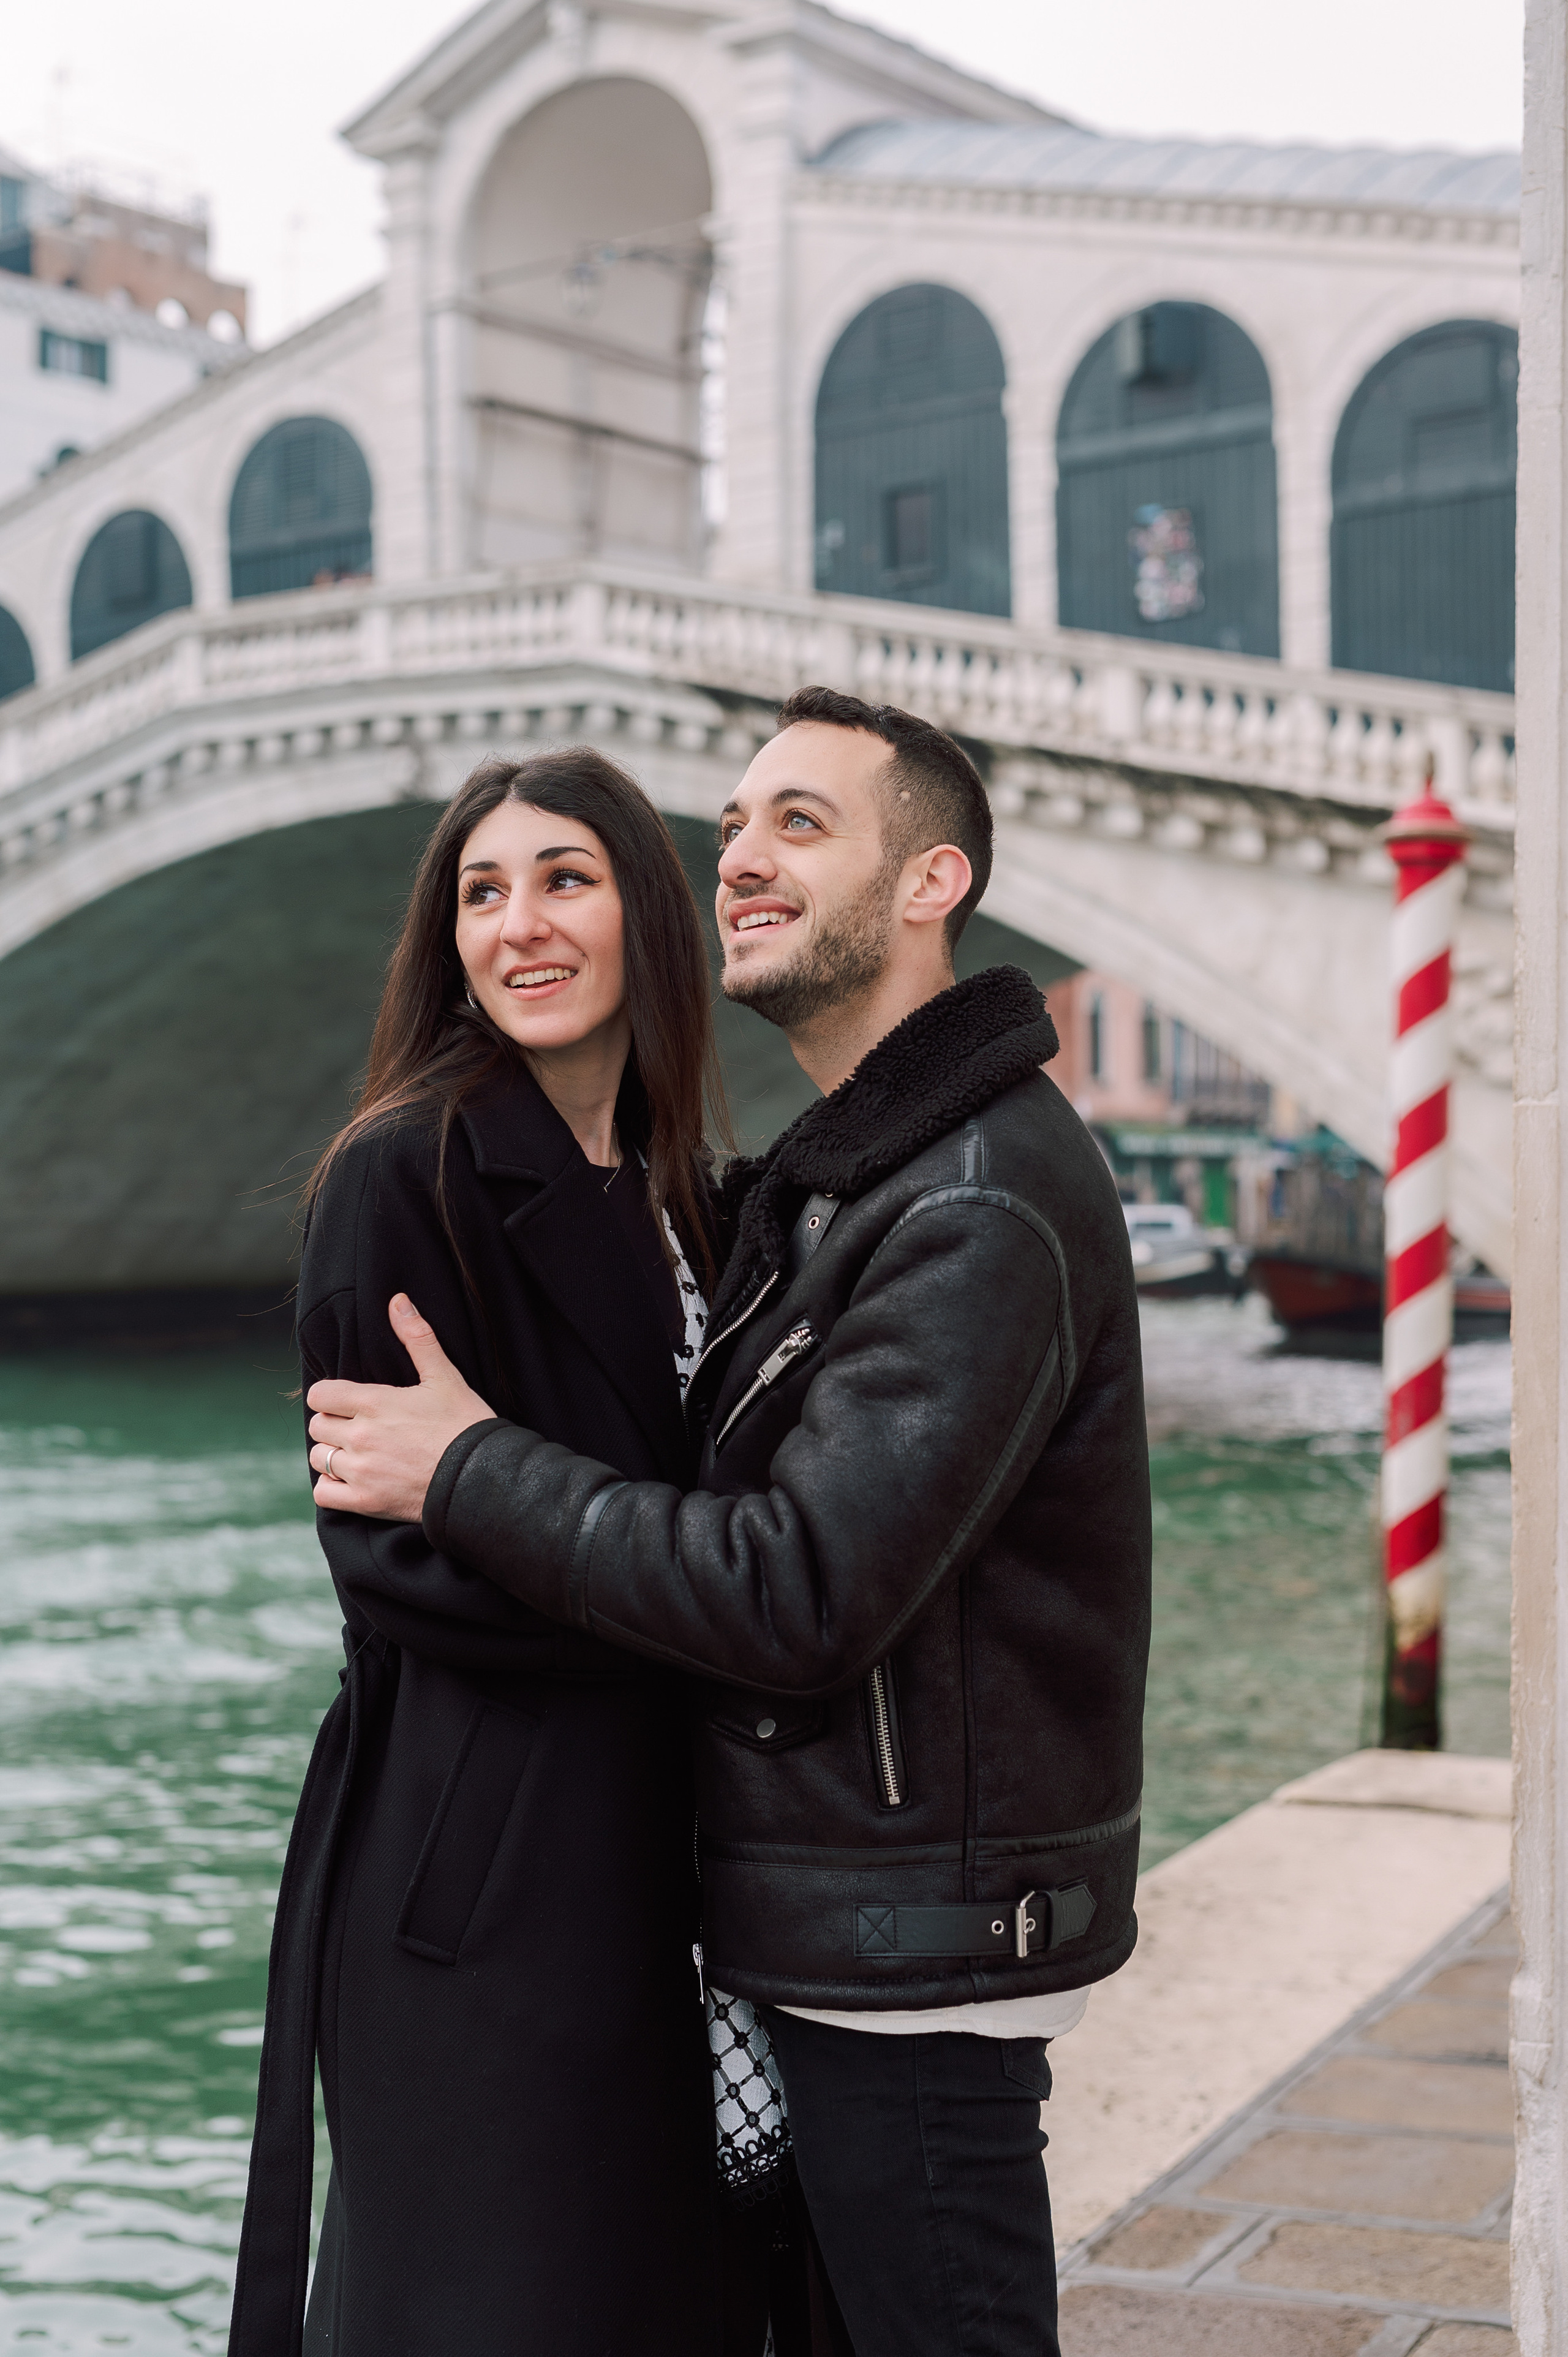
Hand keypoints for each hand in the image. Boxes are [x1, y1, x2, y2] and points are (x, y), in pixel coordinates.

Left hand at [307, 1295, 496, 1521]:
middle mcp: (360, 1435)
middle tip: (357, 1428)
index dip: (331, 1396)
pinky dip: (332, 1488)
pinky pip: (324, 1494)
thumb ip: (417, 1338)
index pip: (321, 1394)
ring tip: (357, 1455)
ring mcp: (361, 1471)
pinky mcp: (365, 1502)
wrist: (481, 1477)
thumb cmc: (465, 1424)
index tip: (347, 1402)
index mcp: (374, 1402)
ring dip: (333, 1455)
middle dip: (333, 1424)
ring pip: (319, 1458)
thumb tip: (397, 1301)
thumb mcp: (445, 1377)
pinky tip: (352, 1482)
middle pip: (317, 1425)